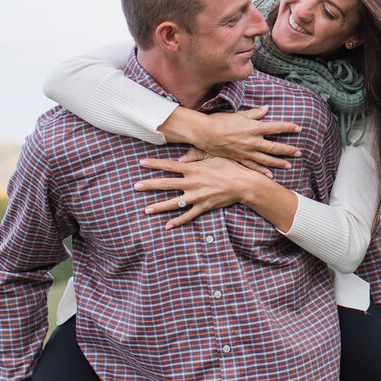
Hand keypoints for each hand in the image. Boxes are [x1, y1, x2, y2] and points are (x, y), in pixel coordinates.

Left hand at [134, 155, 257, 228]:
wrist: (244, 184)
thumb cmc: (230, 167)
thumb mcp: (214, 156)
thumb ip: (196, 155)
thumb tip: (181, 157)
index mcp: (193, 169)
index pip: (169, 165)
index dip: (154, 164)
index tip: (140, 163)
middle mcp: (192, 183)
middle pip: (166, 184)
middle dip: (149, 185)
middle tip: (135, 186)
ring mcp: (197, 197)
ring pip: (174, 203)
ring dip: (158, 207)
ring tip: (145, 210)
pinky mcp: (203, 207)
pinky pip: (188, 216)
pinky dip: (178, 222)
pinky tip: (167, 226)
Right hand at [163, 105, 300, 174]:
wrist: (205, 133)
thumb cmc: (221, 121)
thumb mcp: (239, 114)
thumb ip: (255, 113)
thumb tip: (266, 109)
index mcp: (254, 128)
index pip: (276, 127)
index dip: (288, 128)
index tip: (299, 128)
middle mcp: (253, 141)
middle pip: (275, 147)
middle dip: (288, 150)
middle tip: (299, 152)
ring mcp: (247, 152)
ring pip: (267, 159)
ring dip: (279, 162)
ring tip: (289, 165)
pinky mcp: (239, 158)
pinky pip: (254, 166)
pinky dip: (263, 170)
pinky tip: (270, 174)